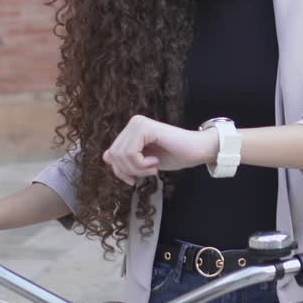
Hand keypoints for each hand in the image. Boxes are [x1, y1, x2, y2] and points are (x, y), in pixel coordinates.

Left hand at [101, 115, 217, 185]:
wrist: (197, 150)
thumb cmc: (174, 155)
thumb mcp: (144, 162)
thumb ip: (126, 159)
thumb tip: (105, 156)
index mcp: (131, 130)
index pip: (111, 155)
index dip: (119, 171)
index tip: (134, 179)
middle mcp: (133, 123)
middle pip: (113, 155)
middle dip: (128, 171)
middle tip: (148, 172)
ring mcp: (138, 123)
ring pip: (120, 155)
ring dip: (137, 169)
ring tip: (153, 167)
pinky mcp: (145, 127)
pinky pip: (130, 153)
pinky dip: (141, 164)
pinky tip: (155, 162)